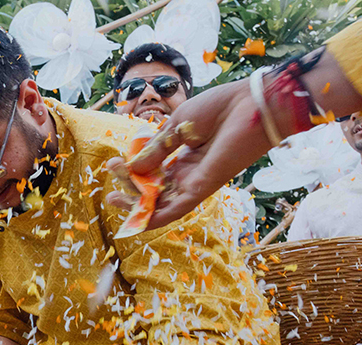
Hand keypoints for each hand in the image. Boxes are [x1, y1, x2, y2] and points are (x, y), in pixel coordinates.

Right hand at [106, 78, 271, 230]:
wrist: (250, 105)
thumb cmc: (220, 108)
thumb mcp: (178, 124)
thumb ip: (157, 147)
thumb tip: (133, 166)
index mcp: (183, 155)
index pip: (152, 171)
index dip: (132, 170)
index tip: (115, 162)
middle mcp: (187, 172)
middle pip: (153, 189)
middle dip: (129, 188)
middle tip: (110, 183)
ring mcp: (193, 182)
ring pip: (160, 203)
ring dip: (136, 206)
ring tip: (113, 200)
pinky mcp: (201, 189)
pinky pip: (174, 210)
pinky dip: (155, 218)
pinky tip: (135, 222)